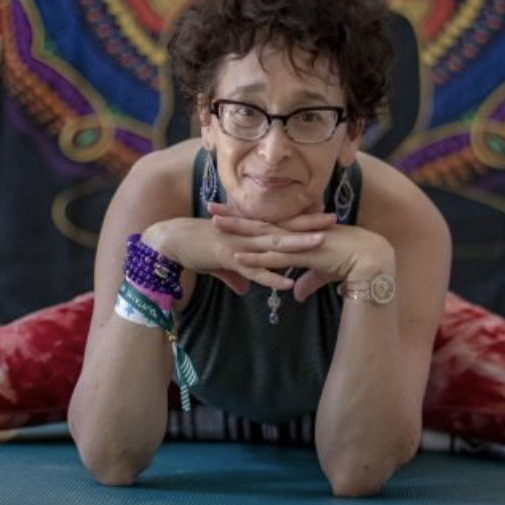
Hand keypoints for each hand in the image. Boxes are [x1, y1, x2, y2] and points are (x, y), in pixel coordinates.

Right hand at [142, 211, 327, 296]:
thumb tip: (246, 289)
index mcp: (249, 230)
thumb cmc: (196, 247)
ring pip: (273, 245)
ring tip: (320, 244)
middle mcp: (248, 234)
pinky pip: (253, 269)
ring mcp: (240, 245)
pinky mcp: (228, 257)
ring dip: (297, 245)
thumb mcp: (221, 262)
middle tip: (334, 218)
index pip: (281, 223)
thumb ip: (237, 275)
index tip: (326, 215)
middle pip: (284, 228)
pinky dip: (270, 276)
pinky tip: (287, 283)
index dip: (303, 219)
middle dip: (309, 224)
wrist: (170, 241)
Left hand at [207, 202, 392, 301]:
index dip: (246, 217)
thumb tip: (295, 293)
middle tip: (210, 207)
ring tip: (215, 226)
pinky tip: (237, 258)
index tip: (227, 211)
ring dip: (238, 231)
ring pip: (261, 236)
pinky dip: (256, 258)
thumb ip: (306, 281)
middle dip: (234, 216)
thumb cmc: (349, 263)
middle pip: (258, 223)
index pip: (266, 222)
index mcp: (297, 232)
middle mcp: (294, 233)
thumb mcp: (322, 273)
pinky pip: (274, 257)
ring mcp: (298, 242)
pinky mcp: (303, 255)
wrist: (368, 259)